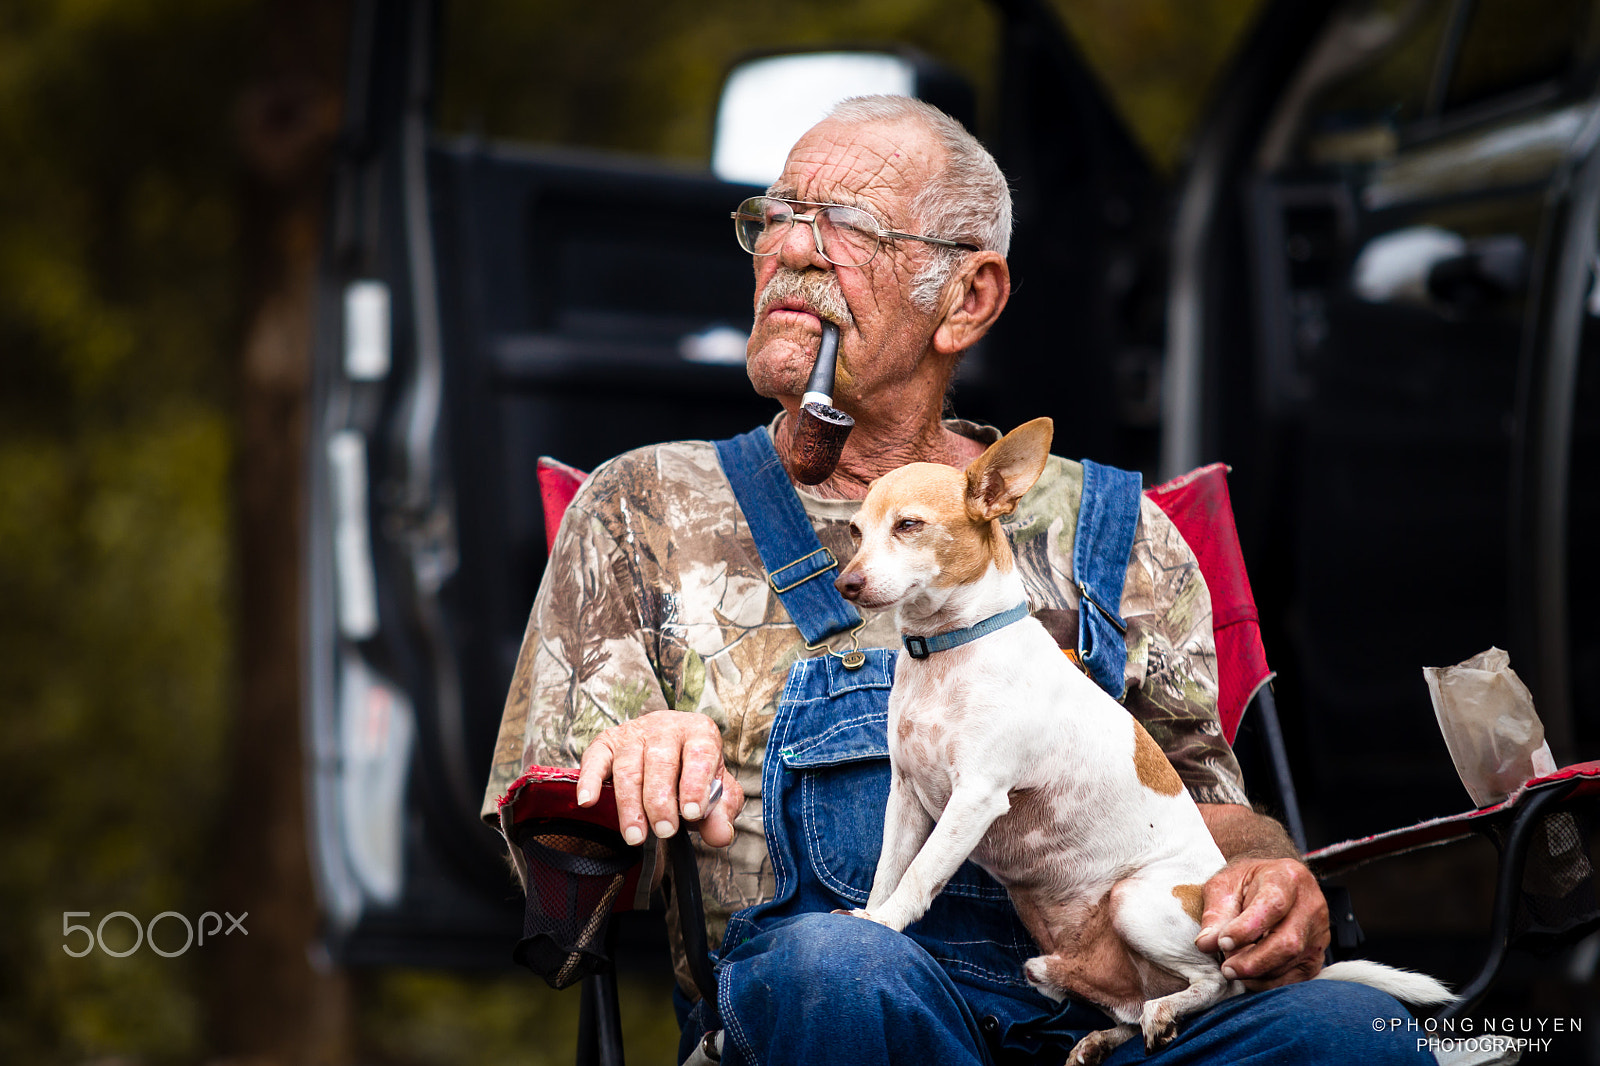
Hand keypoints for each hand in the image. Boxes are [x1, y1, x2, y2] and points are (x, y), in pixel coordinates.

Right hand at [575, 709, 743, 847]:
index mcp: (699, 732)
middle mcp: (665, 727)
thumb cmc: (693, 773)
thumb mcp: (716, 791)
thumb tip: (720, 834)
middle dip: (661, 801)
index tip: (692, 814)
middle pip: (660, 762)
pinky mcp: (607, 742)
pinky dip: (589, 780)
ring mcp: (633, 733)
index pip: (699, 753)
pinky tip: (588, 801)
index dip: (695, 784)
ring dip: (630, 804)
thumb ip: (721, 812)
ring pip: (629, 767)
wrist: (670, 749)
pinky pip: (595, 758)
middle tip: (665, 831)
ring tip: (635, 836)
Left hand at [1194, 858, 1328, 988]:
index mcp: (1287, 878)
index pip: (1273, 906)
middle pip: (1288, 941)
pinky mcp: (1318, 954)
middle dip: (1253, 961)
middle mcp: (1310, 904)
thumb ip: (1215, 914)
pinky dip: (1271, 982)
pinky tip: (1251, 976)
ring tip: (1234, 968)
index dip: (1247, 929)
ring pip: (1292, 961)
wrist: (1275, 882)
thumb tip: (1206, 944)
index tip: (1222, 943)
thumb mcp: (1225, 886)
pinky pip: (1298, 977)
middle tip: (1226, 968)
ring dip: (1259, 973)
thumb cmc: (1248, 883)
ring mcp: (1319, 931)